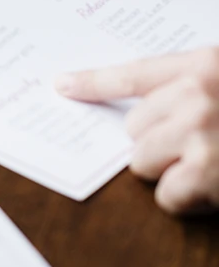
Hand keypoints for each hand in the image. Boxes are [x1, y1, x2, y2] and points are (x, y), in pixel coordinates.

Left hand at [56, 48, 218, 214]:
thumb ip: (188, 87)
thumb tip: (139, 110)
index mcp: (203, 66)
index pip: (132, 73)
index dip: (93, 82)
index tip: (63, 85)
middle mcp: (195, 95)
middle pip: (133, 128)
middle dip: (161, 144)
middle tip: (206, 146)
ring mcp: (198, 133)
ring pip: (142, 161)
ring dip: (173, 172)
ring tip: (215, 166)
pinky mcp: (204, 172)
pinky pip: (166, 195)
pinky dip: (188, 200)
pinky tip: (216, 188)